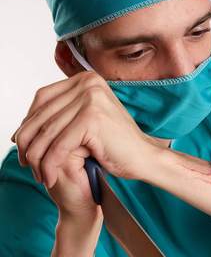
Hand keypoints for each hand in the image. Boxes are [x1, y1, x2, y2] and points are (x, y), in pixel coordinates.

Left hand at [11, 71, 157, 189]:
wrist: (144, 158)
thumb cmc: (116, 144)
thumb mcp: (86, 121)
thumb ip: (63, 114)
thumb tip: (25, 124)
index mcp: (86, 79)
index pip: (43, 97)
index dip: (28, 121)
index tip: (21, 142)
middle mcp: (88, 83)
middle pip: (43, 113)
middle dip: (29, 141)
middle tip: (24, 161)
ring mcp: (91, 98)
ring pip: (49, 131)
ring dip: (38, 157)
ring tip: (36, 172)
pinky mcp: (92, 118)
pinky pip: (60, 145)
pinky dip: (51, 164)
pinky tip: (49, 176)